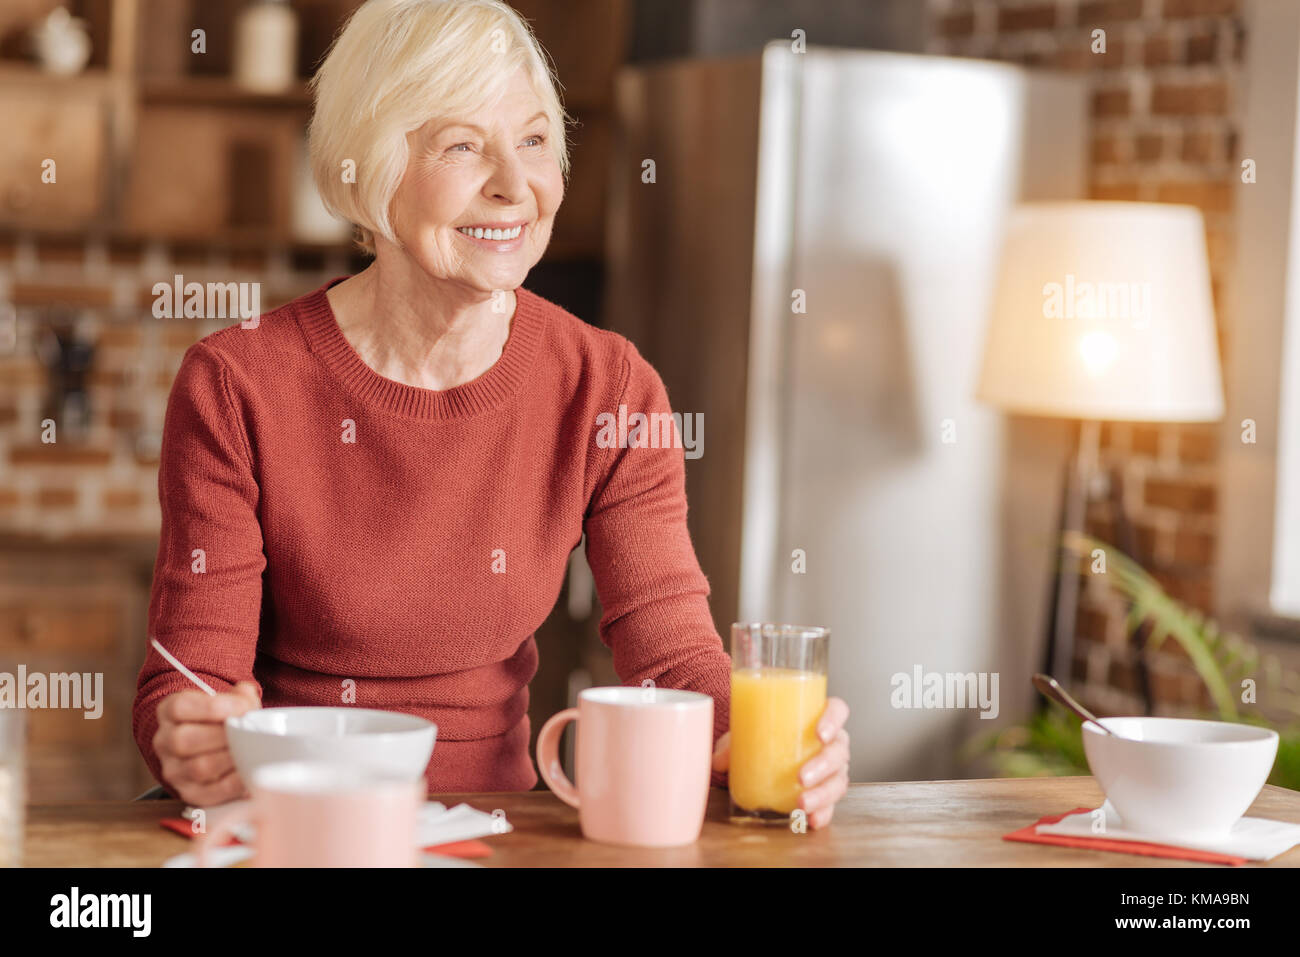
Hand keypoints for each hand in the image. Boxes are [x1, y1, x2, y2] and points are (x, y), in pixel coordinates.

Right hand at [153, 681, 260, 806]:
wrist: (216, 747)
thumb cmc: (223, 721)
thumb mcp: (229, 701)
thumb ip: (240, 697)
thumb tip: (247, 696)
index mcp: (169, 712)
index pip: (180, 707)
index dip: (214, 706)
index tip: (244, 707)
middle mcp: (164, 741)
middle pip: (183, 740)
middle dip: (223, 735)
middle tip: (248, 732)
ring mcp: (174, 770)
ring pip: (197, 768)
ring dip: (230, 758)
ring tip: (252, 751)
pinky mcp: (189, 793)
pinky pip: (209, 793)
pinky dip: (234, 783)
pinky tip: (249, 772)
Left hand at [712, 696, 850, 829]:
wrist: (763, 756)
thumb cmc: (763, 736)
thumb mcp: (745, 734)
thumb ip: (731, 745)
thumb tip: (718, 761)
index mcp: (816, 717)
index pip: (837, 710)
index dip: (833, 719)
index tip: (819, 733)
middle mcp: (831, 742)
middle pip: (839, 750)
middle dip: (823, 764)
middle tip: (802, 777)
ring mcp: (832, 768)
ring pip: (838, 779)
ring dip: (823, 793)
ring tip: (802, 804)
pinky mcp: (826, 790)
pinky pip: (832, 803)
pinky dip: (824, 812)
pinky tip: (813, 820)